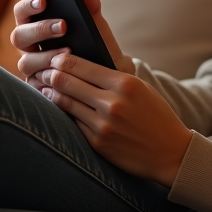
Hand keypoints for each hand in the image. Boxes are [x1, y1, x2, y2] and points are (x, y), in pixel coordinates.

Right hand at [12, 0, 134, 85]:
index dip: (28, 5)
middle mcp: (29, 46)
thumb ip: (89, 5)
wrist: (109, 73)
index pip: (22, 12)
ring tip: (69, 51)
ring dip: (46, 55)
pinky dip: (50, 77)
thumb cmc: (96, 44)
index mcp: (36, 25)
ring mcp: (32, 68)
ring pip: (26, 61)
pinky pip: (36, 84)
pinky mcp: (38, 87)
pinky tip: (65, 73)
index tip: (44, 0)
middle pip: (19, 36)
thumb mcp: (96, 24)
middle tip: (63, 26)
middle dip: (40, 29)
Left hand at [37, 52, 192, 186]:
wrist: (170, 152)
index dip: (62, 60)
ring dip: (50, 93)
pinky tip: (56, 108)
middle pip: (67, 82)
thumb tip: (81, 67)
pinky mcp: (98, 143)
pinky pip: (73, 123)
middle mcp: (112, 103)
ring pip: (65, 103)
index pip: (82, 66)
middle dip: (50, 75)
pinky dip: (63, 114)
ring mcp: (103, 125)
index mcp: (125, 84)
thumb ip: (113, 78)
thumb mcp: (141, 88)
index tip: (54, 58)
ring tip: (42, 87)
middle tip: (41, 71)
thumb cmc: (156, 116)